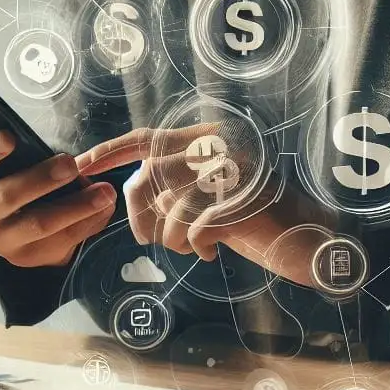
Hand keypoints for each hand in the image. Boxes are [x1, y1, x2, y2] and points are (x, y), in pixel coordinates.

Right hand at [0, 131, 117, 268]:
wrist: (14, 220)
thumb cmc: (10, 171)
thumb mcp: (3, 157)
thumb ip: (10, 143)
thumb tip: (32, 128)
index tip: (9, 138)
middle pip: (4, 198)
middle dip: (40, 180)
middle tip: (70, 164)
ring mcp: (0, 240)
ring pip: (38, 224)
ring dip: (75, 206)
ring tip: (104, 191)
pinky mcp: (26, 257)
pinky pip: (60, 242)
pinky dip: (87, 222)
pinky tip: (105, 207)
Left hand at [77, 127, 332, 286]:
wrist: (308, 241)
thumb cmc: (251, 222)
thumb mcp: (204, 199)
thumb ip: (171, 187)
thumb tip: (126, 192)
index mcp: (208, 139)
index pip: (147, 137)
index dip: (110, 151)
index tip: (80, 166)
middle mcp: (219, 146)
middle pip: (150, 176)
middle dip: (140, 215)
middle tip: (150, 240)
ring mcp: (233, 170)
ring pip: (170, 204)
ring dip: (172, 237)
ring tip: (193, 246)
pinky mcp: (243, 199)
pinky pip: (194, 225)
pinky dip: (196, 245)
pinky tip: (211, 252)